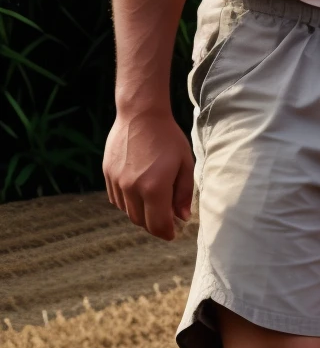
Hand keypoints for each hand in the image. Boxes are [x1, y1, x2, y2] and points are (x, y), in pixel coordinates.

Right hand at [103, 107, 193, 242]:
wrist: (141, 114)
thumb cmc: (168, 138)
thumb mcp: (185, 164)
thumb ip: (184, 193)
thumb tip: (183, 217)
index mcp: (155, 188)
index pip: (158, 225)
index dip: (167, 233)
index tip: (173, 233)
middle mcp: (132, 188)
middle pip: (141, 222)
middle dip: (155, 225)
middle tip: (166, 219)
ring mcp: (117, 182)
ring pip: (127, 212)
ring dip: (141, 213)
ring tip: (154, 202)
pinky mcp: (107, 174)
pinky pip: (117, 199)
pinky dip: (128, 202)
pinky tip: (139, 191)